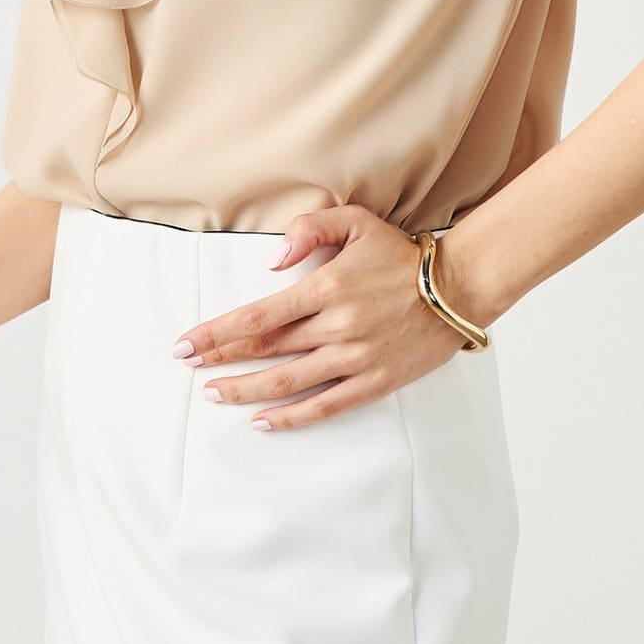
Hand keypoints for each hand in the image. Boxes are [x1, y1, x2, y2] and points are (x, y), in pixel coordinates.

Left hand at [170, 205, 490, 431]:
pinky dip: (290, 417)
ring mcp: (355, 358)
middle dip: (220, 358)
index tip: (186, 343)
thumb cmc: (401, 254)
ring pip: (288, 381)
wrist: (457, 288)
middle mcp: (336, 326)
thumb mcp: (355, 221)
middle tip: (187, 366)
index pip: (258, 315)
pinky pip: (324, 406)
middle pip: (265, 349)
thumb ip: (309, 228)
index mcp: (326, 286)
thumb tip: (271, 259)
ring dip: (245, 390)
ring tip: (213, 394)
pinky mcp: (373, 382)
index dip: (217, 332)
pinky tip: (261, 422)